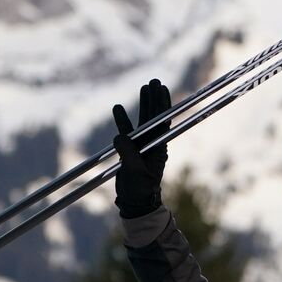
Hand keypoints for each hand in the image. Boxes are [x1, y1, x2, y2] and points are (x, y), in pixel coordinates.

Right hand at [112, 78, 171, 218]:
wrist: (135, 202)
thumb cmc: (140, 189)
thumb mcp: (136, 172)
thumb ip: (129, 155)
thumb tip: (119, 137)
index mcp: (159, 146)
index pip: (163, 120)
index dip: (163, 104)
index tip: (162, 88)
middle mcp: (152, 142)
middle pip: (155, 115)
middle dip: (155, 98)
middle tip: (154, 80)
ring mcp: (142, 145)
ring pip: (143, 120)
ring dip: (144, 104)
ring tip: (144, 86)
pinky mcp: (130, 150)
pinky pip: (126, 132)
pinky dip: (122, 120)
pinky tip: (118, 108)